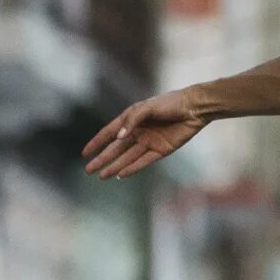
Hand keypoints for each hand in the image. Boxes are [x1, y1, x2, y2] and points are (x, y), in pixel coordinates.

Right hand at [83, 90, 205, 178]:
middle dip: (102, 159)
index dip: (96, 142)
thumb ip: (132, 121)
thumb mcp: (147, 107)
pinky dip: (132, 168)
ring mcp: (149, 142)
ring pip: (127, 158)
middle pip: (115, 149)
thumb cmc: (170, 103)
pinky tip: (120, 174)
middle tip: (88, 171)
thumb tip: (118, 138)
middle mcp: (138, 131)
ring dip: (114, 167)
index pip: (109, 132)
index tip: (84, 153)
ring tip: (102, 176)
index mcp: (131, 118)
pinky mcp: (161, 150)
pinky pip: (143, 161)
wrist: (194, 108)